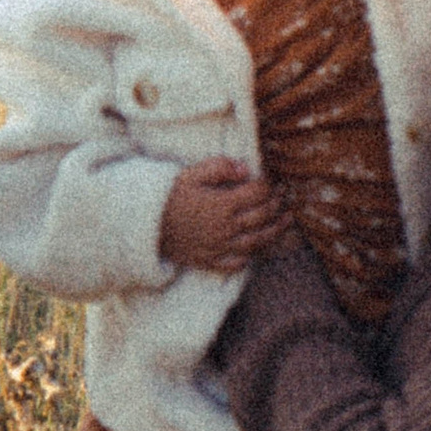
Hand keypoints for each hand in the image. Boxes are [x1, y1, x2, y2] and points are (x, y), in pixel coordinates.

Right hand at [158, 157, 289, 273]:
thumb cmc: (168, 196)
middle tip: (283, 196)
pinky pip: (236, 263)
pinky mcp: (209, 260)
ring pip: (257, 241)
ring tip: (286, 221)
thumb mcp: (191, 174)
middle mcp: (225, 228)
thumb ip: (220, 167)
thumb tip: (246, 169)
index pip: (258, 193)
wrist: (144, 225)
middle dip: (277, 204)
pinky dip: (249, 255)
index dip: (269, 185)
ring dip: (275, 230)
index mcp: (222, 204)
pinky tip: (256, 247)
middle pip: (262, 216)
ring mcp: (219, 247)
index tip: (272, 180)